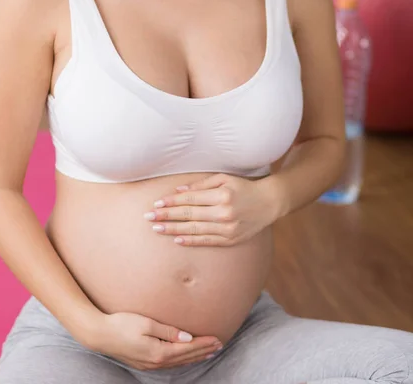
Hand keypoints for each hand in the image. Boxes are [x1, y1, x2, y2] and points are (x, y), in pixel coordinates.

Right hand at [84, 312, 221, 370]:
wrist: (99, 334)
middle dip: (203, 350)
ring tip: (208, 352)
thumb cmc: (121, 325)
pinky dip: (181, 360)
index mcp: (159, 352)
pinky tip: (185, 357)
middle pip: (186, 357)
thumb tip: (187, 338)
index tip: (218, 338)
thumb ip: (168, 331)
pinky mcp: (143, 363)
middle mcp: (156, 362)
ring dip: (194, 357)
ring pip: (178, 362)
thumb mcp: (146, 324)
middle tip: (219, 345)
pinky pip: (169, 363)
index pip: (188, 348)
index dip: (204, 343)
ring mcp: (149, 364)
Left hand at [144, 174, 281, 246]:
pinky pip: (206, 240)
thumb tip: (178, 191)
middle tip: (149, 218)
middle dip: (167, 216)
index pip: (190, 199)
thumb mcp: (224, 178)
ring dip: (173, 230)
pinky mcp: (231, 239)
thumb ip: (201, 185)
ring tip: (157, 229)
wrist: (269, 203)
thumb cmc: (244, 187)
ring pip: (195, 229)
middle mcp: (224, 212)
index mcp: (222, 195)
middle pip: (189, 215)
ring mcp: (228, 228)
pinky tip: (177, 240)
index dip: (172, 202)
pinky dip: (191, 241)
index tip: (157, 204)